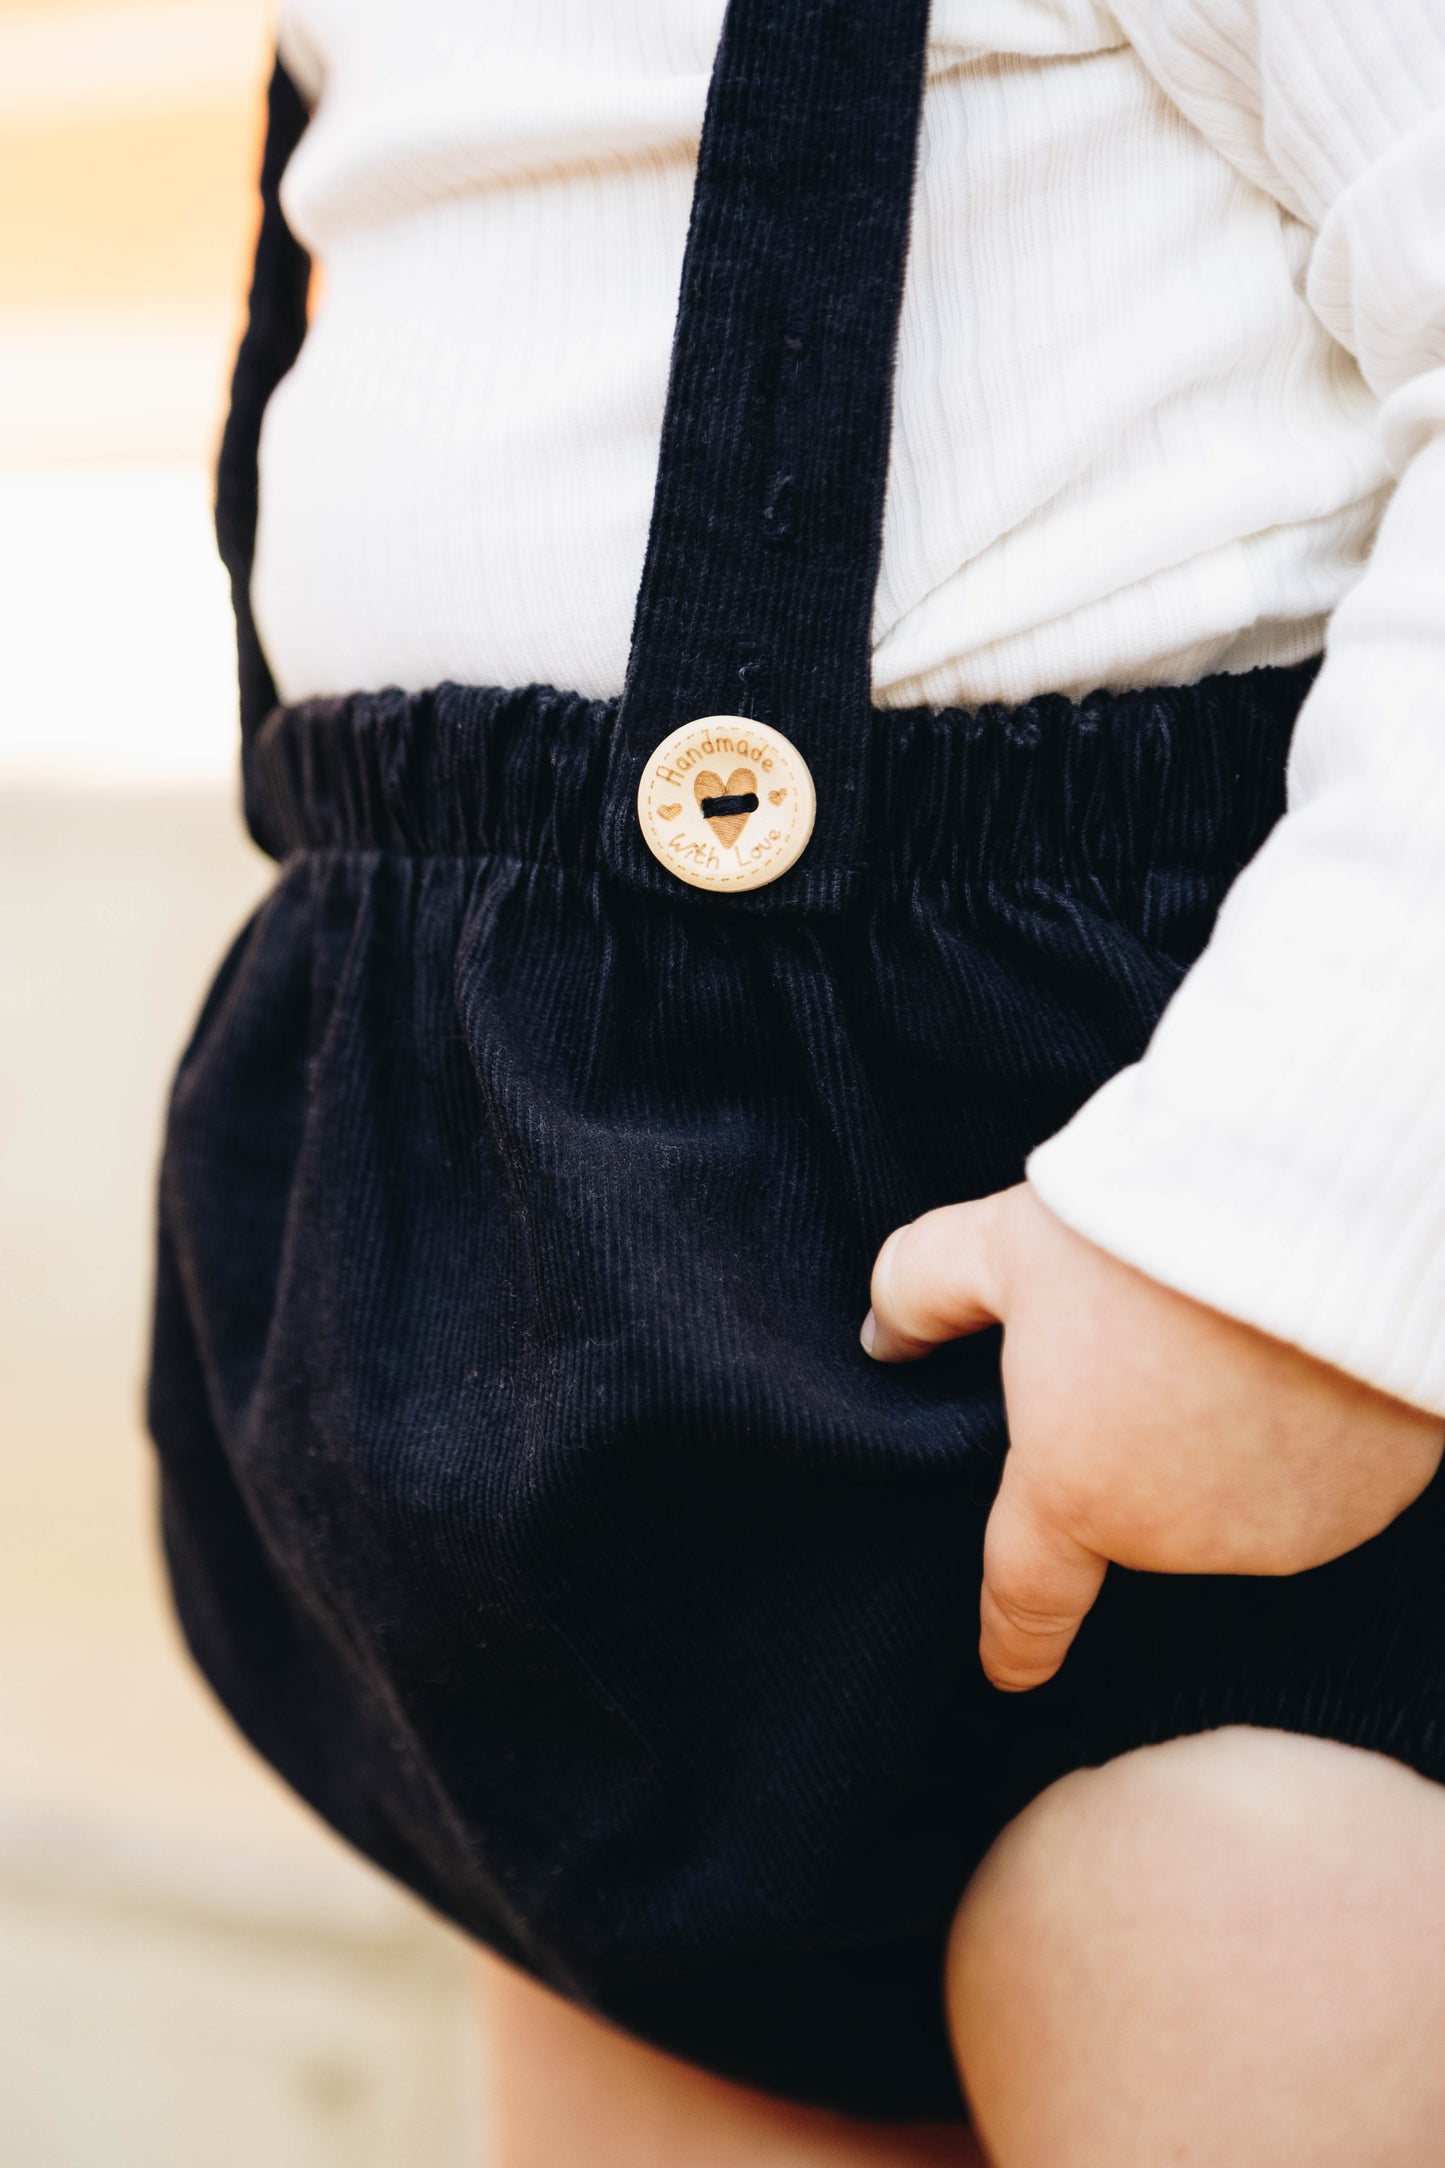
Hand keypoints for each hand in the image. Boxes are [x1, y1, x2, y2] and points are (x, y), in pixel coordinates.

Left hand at [863, 1184, 1443, 1691]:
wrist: (1319, 1206)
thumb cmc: (1146, 1225)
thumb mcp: (1008, 1241)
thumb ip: (924, 1290)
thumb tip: (881, 1336)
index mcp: (1077, 1490)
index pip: (1029, 1596)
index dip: (1013, 1637)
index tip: (1007, 1668)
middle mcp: (1183, 1536)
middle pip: (1140, 1510)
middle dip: (1135, 1450)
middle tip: (1150, 1350)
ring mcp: (1290, 1527)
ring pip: (1234, 1500)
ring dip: (1225, 1448)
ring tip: (1229, 1343)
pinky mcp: (1376, 1499)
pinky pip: (1325, 1482)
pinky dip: (1308, 1439)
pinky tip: (1300, 1362)